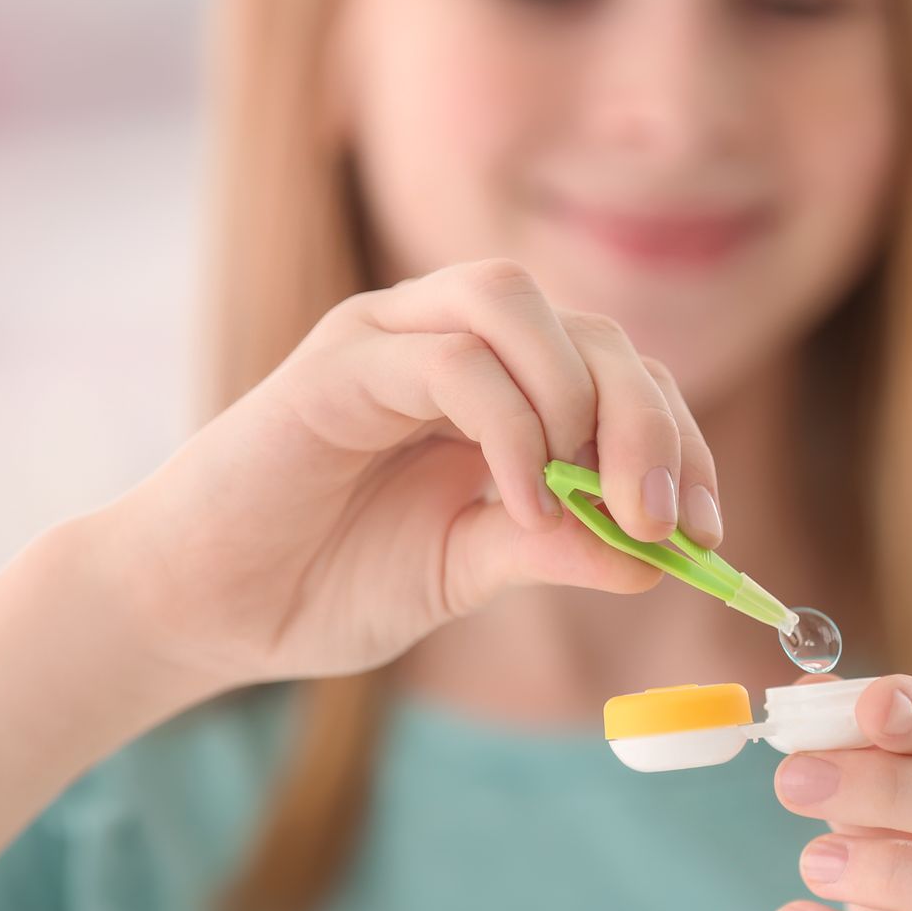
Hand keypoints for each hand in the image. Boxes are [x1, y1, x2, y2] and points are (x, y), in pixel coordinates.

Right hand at [91, 259, 722, 689]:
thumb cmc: (326, 580)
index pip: (620, 376)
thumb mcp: (469, 572)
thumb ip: (559, 553)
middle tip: (669, 519)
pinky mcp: (337, 362)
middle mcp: (452, 344)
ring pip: (517, 302)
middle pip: (590, 329)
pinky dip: (507, 426)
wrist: (203, 609)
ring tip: (591, 497)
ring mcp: (391, 339)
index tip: (708, 532)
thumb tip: (658, 560)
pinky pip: (449, 360)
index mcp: (499, 389)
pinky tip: (518, 505)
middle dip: (649, 423)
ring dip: (581, 396)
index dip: (678, 443)